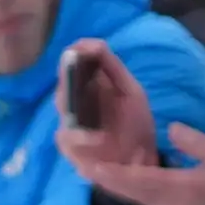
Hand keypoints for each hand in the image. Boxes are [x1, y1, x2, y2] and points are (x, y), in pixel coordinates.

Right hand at [51, 41, 157, 170]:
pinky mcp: (71, 151)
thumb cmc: (134, 125)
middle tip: (76, 68)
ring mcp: (71, 128)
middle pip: (63, 88)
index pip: (72, 66)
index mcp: (88, 88)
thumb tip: (94, 44)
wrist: (142, 160)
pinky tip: (98, 138)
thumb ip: (113, 68)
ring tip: (87, 99)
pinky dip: (82, 139)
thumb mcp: (130, 92)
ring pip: (62, 112)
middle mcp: (75, 105)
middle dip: (69, 79)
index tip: (81, 48)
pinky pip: (68, 140)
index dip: (73, 55)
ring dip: (73, 106)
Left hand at [64, 119, 204, 204]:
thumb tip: (172, 129)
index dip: (116, 174)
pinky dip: (123, 184)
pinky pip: (137, 196)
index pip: (140, 181)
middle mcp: (161, 203)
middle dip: (102, 176)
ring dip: (110, 181)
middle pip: (126, 190)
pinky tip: (112, 173)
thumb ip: (198, 144)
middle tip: (78, 163)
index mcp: (176, 190)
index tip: (92, 166)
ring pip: (129, 194)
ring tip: (87, 164)